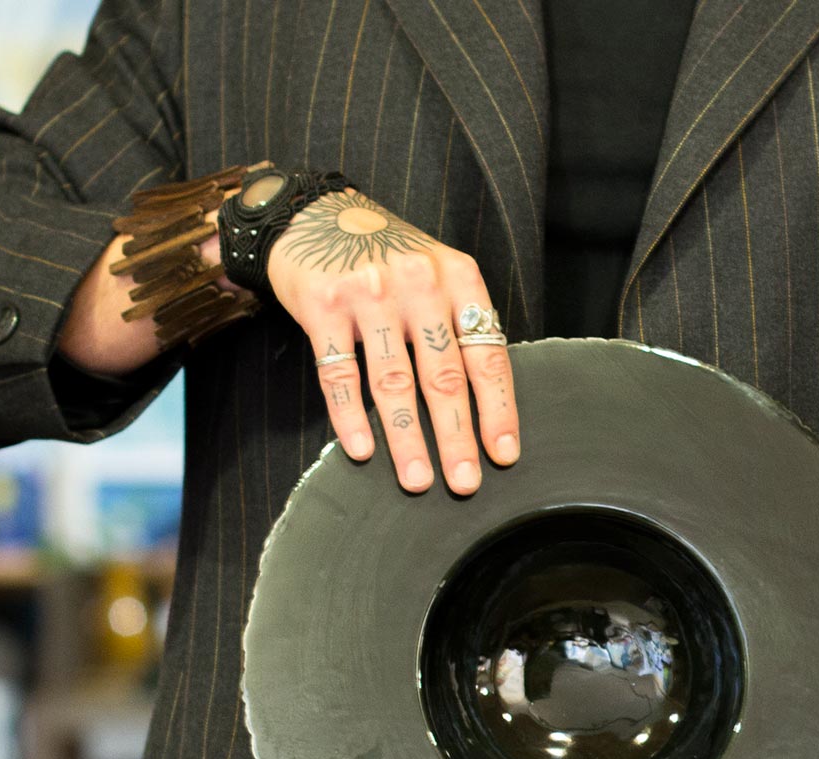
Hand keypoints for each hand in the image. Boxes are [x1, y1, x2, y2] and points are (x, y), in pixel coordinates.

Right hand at [266, 188, 518, 494]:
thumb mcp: (438, 275)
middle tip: (465, 483)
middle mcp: (418, 283)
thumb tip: (486, 407)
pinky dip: (350, 416)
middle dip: (456, 437)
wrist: (315, 215)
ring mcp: (368, 293)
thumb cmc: (388, 260)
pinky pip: (339, 373)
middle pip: (443, 376)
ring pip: (393, 382)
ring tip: (418, 480)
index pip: (487, 355)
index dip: (498, 410)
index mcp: (458, 279)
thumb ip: (460, 326)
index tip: (503, 454)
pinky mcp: (322, 304)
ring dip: (407, 439)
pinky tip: (361, 450)